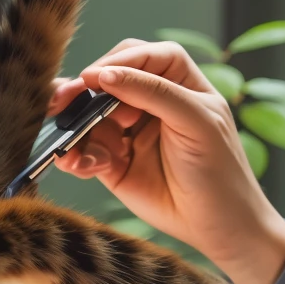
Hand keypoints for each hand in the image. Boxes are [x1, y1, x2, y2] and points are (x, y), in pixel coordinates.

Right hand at [47, 40, 284, 283]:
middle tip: (63, 102)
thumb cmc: (220, 169)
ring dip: (74, 127)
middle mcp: (150, 102)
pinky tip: (79, 165)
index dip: (118, 61)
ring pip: (88, 116)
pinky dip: (77, 156)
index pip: (142, 56)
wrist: (220, 227)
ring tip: (68, 142)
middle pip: (106, 80)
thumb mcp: (195, 122)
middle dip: (83, 90)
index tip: (95, 77)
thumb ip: (153, 92)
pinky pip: (85, 150)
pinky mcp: (113, 162)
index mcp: (178, 83)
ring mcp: (128, 131)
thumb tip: (103, 74)